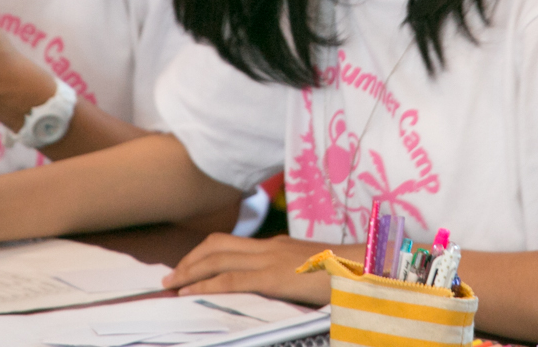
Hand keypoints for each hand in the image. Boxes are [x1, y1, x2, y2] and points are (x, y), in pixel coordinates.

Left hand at [162, 234, 340, 305]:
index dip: (205, 254)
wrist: (366, 268)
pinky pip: (231, 279)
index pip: (232, 244)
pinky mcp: (273, 276)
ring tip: (172, 284)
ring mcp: (270, 259)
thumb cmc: (346, 274)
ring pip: (217, 258)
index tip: (189, 266)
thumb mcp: (313, 272)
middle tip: (171, 276)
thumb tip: (279, 285)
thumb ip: (292, 275)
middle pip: (217, 245)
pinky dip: (205, 284)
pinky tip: (191, 293)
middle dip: (190, 259)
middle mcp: (269, 247)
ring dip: (190, 270)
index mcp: (277, 246)